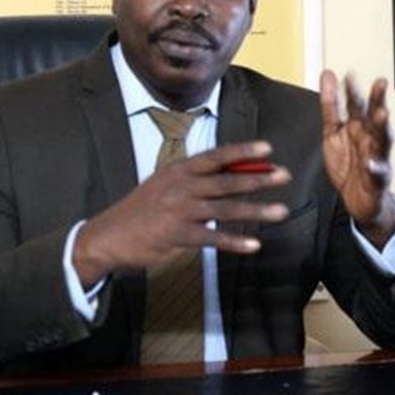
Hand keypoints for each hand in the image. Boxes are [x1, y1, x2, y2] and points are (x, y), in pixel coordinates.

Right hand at [73, 142, 290, 285]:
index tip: (267, 149)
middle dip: (258, 178)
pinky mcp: (177, 235)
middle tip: (284, 176)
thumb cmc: (142, 209)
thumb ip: (195, 181)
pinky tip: (253, 245)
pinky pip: (212, 238)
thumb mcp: (165, 185)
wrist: (109, 235)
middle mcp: (181, 186)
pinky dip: (234, 241)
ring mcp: (179, 210)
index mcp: (179, 170)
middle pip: (226, 180)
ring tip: (281, 212)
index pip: (216, 156)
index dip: (242, 152)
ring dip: (256, 210)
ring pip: (225, 208)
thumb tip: (232, 177)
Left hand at [319, 70, 394, 248]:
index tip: (348, 74)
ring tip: (382, 114)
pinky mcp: (378, 178)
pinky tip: (371, 163)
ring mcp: (377, 157)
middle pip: (374, 116)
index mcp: (359, 126)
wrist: (358, 199)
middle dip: (377, 100)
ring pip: (382, 139)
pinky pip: (376, 172)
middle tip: (380, 83)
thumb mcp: (333, 130)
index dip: (352, 90)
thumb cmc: (349, 163)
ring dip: (382, 126)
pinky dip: (375, 167)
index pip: (356, 104)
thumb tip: (328, 74)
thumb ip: (331, 104)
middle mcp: (370, 138)